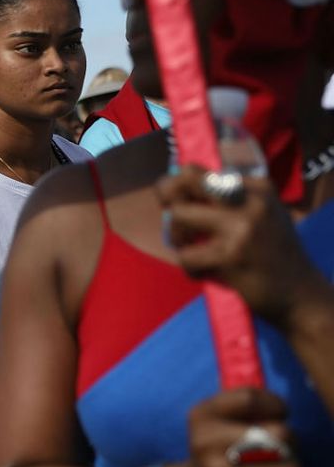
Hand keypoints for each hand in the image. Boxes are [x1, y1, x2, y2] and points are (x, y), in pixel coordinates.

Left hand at [158, 166, 320, 329]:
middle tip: (173, 218)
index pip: (197, 171)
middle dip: (167, 197)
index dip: (176, 185)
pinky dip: (190, 269)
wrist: (300, 295)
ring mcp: (241, 227)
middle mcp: (251, 200)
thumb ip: (225, 200)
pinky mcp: (230, 255)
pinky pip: (185, 256)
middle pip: (185, 180)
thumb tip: (171, 187)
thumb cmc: (270, 254)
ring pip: (178, 216)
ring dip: (178, 239)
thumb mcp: (260, 215)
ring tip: (193, 251)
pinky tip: (207, 273)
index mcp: (257, 187)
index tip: (176, 202)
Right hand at [179, 388, 298, 466]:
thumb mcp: (217, 416)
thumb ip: (242, 403)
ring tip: (277, 465)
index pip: (249, 399)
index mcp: (201, 417)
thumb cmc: (221, 445)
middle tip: (283, 443)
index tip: (279, 412)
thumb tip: (280, 411)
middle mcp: (205, 444)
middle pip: (279, 433)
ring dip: (291, 465)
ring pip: (290, 466)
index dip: (275, 404)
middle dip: (291, 438)